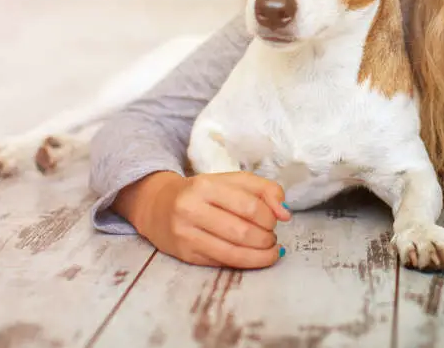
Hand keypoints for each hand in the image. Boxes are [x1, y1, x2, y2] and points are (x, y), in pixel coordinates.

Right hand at [113, 171, 292, 268]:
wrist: (158, 205)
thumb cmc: (203, 192)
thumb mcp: (233, 181)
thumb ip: (264, 190)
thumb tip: (285, 214)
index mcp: (206, 186)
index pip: (250, 206)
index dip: (270, 218)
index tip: (276, 221)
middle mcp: (191, 210)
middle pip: (243, 232)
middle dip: (266, 238)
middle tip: (272, 238)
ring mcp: (186, 234)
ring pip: (232, 253)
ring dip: (260, 256)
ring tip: (270, 251)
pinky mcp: (185, 254)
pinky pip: (222, 263)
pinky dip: (244, 263)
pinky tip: (254, 258)